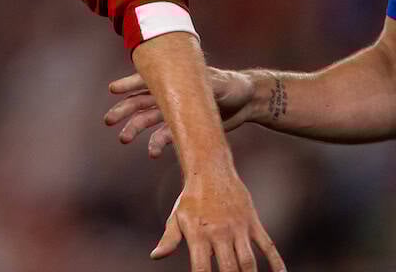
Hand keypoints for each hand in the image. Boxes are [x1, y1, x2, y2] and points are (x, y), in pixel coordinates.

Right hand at [104, 67, 254, 156]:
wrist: (246, 102)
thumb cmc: (231, 84)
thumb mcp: (218, 82)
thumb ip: (203, 85)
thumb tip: (195, 87)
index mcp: (172, 79)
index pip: (146, 80)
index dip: (129, 84)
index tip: (113, 90)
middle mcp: (168, 95)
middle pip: (139, 101)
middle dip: (123, 110)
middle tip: (109, 121)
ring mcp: (173, 112)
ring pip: (147, 120)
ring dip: (134, 129)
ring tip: (124, 139)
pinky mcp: (182, 128)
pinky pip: (164, 136)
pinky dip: (156, 144)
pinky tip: (152, 153)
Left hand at [153, 173, 284, 270]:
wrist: (210, 170)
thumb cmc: (191, 198)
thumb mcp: (177, 217)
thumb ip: (169, 239)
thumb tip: (155, 256)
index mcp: (198, 234)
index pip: (201, 268)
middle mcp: (219, 233)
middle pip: (228, 269)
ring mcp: (238, 228)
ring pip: (248, 261)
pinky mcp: (253, 222)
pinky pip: (268, 245)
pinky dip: (276, 261)